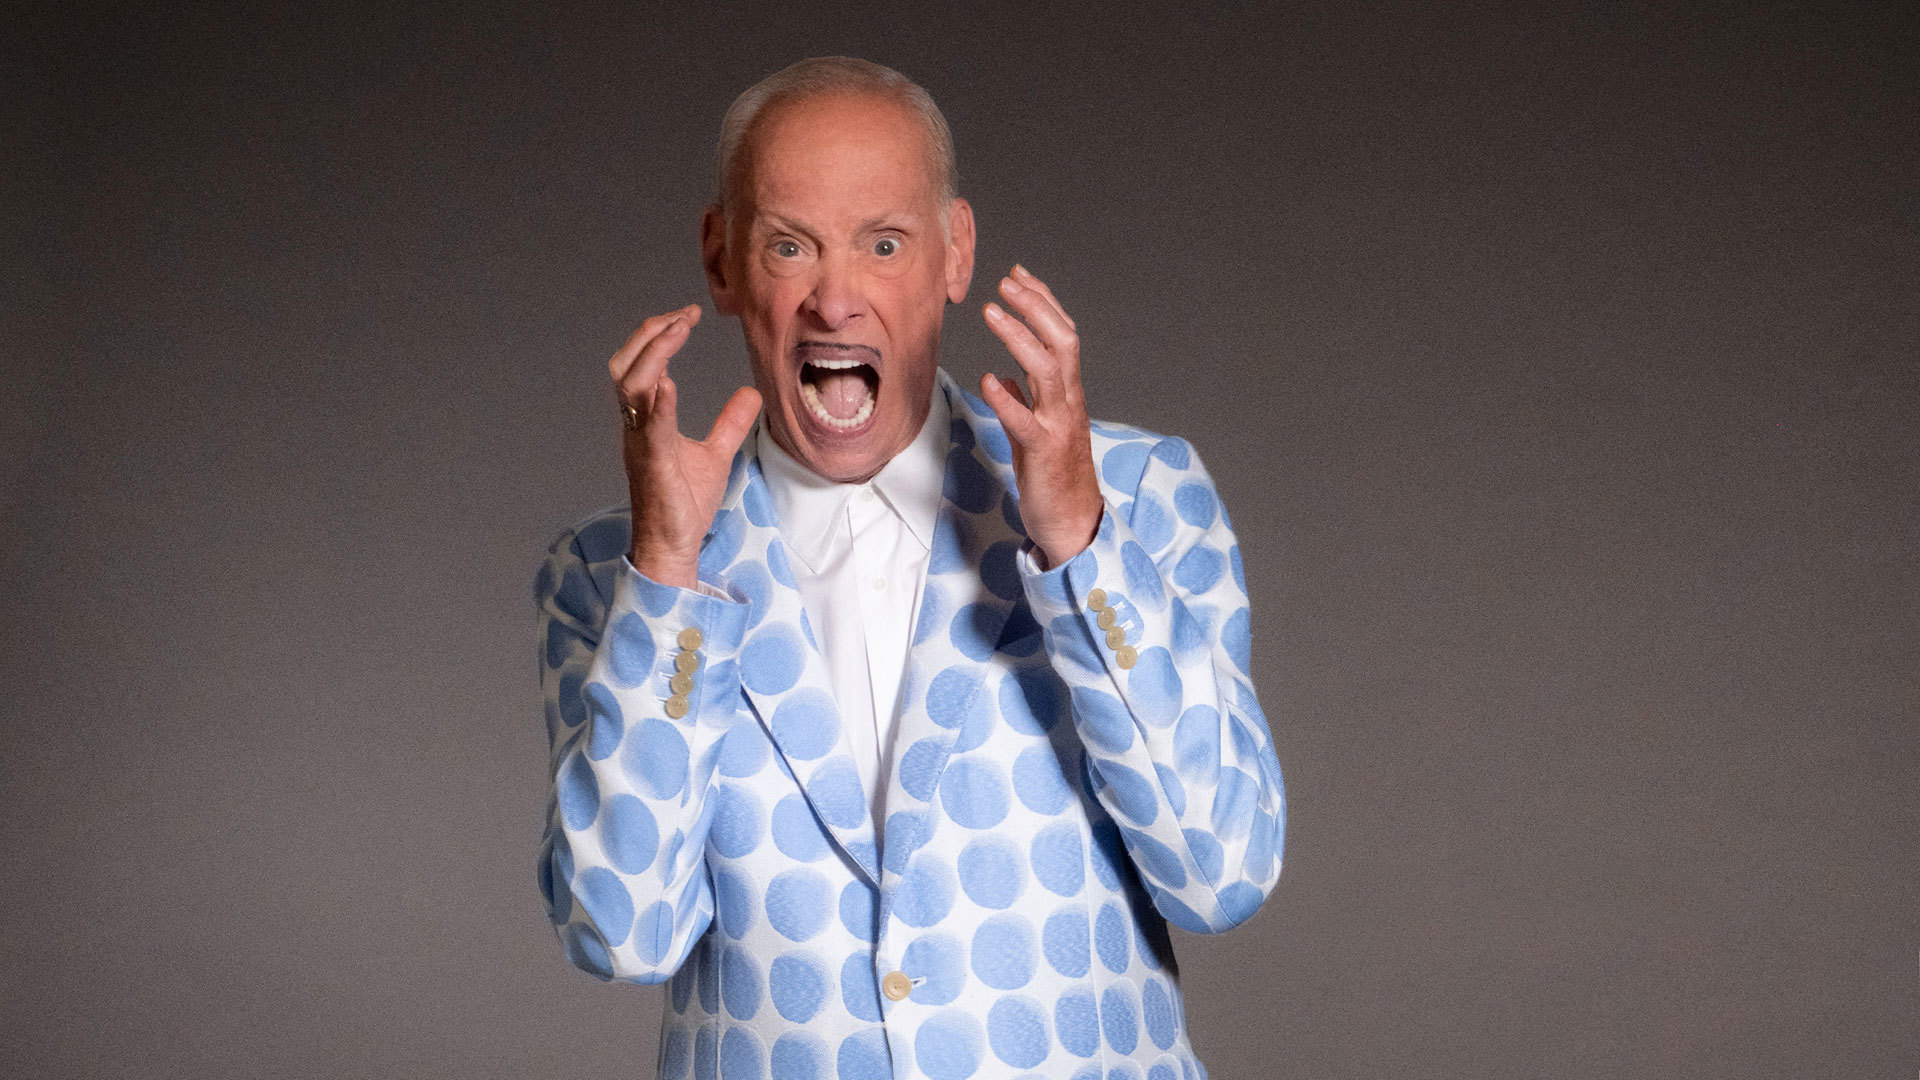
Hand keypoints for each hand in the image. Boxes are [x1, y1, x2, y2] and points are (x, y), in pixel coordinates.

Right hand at [610, 304, 761, 588]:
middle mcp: (637, 426)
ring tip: (678, 329)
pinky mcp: (653, 466)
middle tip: (683, 314)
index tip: (689, 314)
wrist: (673, 546)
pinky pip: (649, 429)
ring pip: (629, 387)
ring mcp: (641, 444)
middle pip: (625, 365)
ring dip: (653, 354)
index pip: (642, 365)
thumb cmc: (684, 503)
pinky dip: (659, 403)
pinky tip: (671, 381)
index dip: (660, 335)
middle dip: (650, 334)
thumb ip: (730, 423)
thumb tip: (752, 393)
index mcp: (647, 420)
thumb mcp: (716, 454)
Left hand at [979, 265, 1103, 569]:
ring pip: (1048, 370)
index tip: (1018, 276)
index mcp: (1066, 394)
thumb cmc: (1053, 478)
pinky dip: (1007, 398)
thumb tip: (1004, 378)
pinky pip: (1025, 421)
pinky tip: (989, 379)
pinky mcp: (1044, 453)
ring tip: (991, 313)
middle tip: (1007, 282)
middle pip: (1062, 341)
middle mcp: (1068, 403)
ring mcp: (1058, 426)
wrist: (1072, 523)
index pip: (1061, 335)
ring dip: (1019, 338)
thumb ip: (1024, 402)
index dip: (1042, 302)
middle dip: (1036, 307)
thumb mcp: (1035, 432)